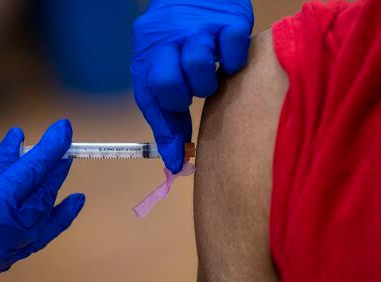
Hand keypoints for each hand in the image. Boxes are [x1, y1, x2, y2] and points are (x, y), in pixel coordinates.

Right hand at [0, 120, 83, 280]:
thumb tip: (20, 141)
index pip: (33, 170)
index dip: (52, 145)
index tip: (64, 128)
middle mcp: (8, 234)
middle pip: (43, 192)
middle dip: (56, 166)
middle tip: (64, 146)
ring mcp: (7, 251)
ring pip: (45, 216)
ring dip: (57, 192)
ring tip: (69, 173)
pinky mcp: (4, 259)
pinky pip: (38, 237)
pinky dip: (53, 220)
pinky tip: (68, 206)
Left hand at [132, 0, 253, 172]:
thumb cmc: (176, 42)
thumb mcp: (162, 71)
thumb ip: (167, 113)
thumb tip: (176, 159)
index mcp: (147, 59)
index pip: (150, 101)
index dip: (166, 134)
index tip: (178, 160)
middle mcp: (167, 43)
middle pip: (167, 82)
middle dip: (182, 96)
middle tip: (192, 92)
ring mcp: (197, 31)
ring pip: (198, 66)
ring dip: (207, 81)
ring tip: (211, 74)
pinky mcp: (228, 21)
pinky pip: (231, 51)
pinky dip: (232, 61)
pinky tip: (228, 58)